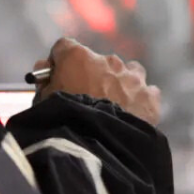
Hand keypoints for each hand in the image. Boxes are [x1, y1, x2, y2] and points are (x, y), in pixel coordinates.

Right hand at [33, 38, 161, 125]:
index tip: (58, 77)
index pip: (65, 47)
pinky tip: (134, 116)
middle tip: (87, 100)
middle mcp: (108, 61)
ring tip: (116, 106)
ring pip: (129, 72)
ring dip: (122, 84)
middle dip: (93, 77)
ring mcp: (132, 77)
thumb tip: (46, 68)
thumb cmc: (63, 121)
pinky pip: (148, 93)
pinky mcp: (150, 97)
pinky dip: (141, 101)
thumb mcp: (43, 101)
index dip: (60, 62)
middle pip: (99, 63)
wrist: (97, 146)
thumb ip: (45, 81)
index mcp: (78, 57)